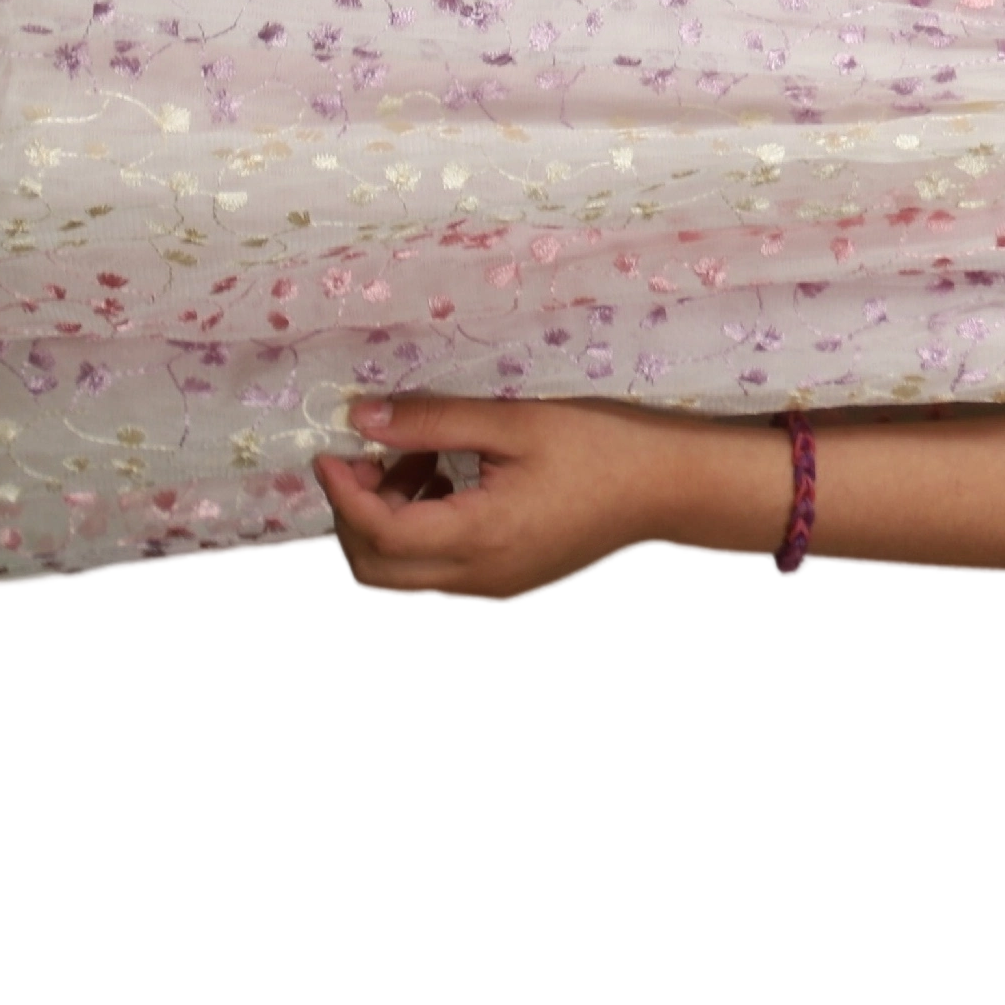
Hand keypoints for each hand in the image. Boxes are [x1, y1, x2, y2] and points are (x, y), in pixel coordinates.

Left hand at [315, 393, 723, 602]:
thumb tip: (360, 418)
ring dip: (386, 527)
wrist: (673, 488)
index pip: (375, 531)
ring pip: (402, 578)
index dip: (340, 491)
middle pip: (376, 568)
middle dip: (355, 513)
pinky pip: (438, 575)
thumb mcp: (516, 421)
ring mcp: (495, 586)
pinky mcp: (510, 582)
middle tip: (369, 457)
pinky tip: (451, 486)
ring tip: (418, 464)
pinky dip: (420, 538)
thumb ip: (432, 421)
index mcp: (478, 536)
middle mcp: (479, 576)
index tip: (331, 448)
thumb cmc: (602, 446)